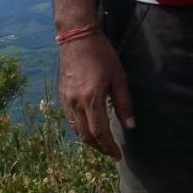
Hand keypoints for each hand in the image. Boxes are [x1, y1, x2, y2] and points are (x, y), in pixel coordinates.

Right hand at [59, 34, 132, 159]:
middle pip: (86, 135)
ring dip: (89, 140)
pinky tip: (89, 128)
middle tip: (111, 152)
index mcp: (92, 99)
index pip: (100, 132)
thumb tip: (130, 126)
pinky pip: (70, 119)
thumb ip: (124, 103)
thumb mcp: (119, 77)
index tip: (117, 156)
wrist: (77, 37)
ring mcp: (66, 99)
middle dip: (99, 147)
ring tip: (102, 144)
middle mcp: (76, 103)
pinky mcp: (62, 95)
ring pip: (76, 129)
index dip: (109, 147)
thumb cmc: (102, 54)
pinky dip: (80, 129)